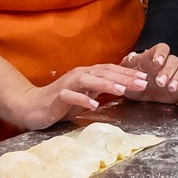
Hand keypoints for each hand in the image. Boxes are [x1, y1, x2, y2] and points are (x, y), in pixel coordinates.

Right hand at [12, 61, 148, 129]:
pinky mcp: (57, 97)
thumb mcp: (85, 95)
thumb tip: (122, 87)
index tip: (145, 78)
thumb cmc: (61, 103)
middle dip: (124, 77)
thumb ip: (100, 90)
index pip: (111, 70)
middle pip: (104, 73)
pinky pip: (70, 96)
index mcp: (87, 75)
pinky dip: (82, 99)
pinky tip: (94, 104)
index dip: (128, 73)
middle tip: (142, 82)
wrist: (32, 107)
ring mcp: (67, 85)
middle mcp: (79, 75)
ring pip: (89, 80)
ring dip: (106, 84)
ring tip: (122, 89)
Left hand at [121, 44, 177, 105]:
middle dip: (168, 70)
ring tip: (170, 88)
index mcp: (154, 57)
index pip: (162, 48)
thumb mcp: (126, 72)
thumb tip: (129, 59)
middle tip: (160, 82)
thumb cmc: (132, 79)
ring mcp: (175, 76)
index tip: (157, 62)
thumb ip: (126, 64)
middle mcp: (167, 64)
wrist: (137, 95)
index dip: (161, 54)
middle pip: (174, 60)